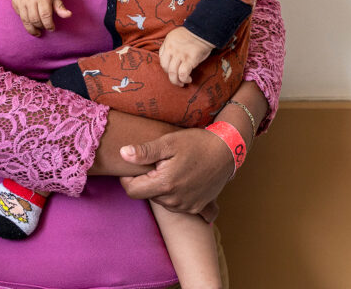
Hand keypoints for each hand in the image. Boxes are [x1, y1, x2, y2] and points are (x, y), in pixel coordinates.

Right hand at [11, 0, 69, 35]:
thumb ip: (61, 7)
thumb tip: (69, 15)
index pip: (45, 16)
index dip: (49, 25)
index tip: (52, 28)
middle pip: (34, 20)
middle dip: (40, 27)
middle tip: (44, 28)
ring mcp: (21, 0)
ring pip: (25, 20)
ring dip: (31, 28)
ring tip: (37, 31)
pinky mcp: (15, 1)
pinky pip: (19, 15)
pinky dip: (25, 20)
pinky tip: (30, 20)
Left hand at [117, 127, 233, 216]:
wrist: (227, 150)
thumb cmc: (197, 143)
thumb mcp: (169, 142)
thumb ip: (144, 151)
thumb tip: (123, 154)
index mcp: (164, 184)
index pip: (132, 191)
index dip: (127, 178)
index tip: (134, 166)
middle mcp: (174, 200)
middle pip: (147, 195)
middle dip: (148, 181)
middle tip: (159, 163)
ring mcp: (187, 206)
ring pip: (162, 200)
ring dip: (162, 188)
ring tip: (173, 169)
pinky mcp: (197, 207)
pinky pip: (178, 205)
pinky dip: (176, 195)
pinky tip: (184, 182)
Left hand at [159, 27, 214, 86]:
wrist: (204, 31)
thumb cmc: (193, 34)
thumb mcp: (176, 35)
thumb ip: (171, 45)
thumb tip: (171, 57)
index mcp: (168, 43)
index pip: (161, 59)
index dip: (166, 67)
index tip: (172, 70)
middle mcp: (171, 49)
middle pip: (165, 67)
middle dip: (170, 76)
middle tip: (176, 80)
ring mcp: (179, 55)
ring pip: (172, 73)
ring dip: (176, 81)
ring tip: (181, 83)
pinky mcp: (189, 60)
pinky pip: (182, 74)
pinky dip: (184, 79)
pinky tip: (188, 80)